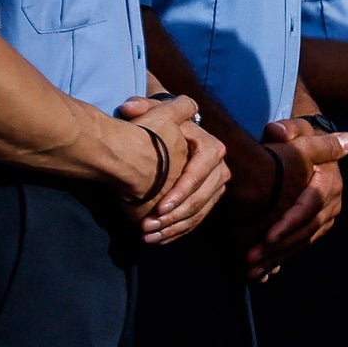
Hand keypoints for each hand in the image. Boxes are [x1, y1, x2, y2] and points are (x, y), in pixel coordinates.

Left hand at [116, 96, 227, 242]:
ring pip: (201, 210)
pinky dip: (179, 231)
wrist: (163, 142)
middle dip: (179, 214)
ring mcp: (214, 185)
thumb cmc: (156, 127)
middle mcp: (219, 167)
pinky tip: (158, 239)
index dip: (184, 189)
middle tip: (153, 225)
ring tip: (151, 236)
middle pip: (204, 196)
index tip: (160, 206)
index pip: (204, 169)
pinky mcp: (207, 199)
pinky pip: (197, 219)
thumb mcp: (151, 113)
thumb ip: (141, 107)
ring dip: (176, 226)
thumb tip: (129, 107)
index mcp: (210, 146)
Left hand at [243, 118, 347, 279]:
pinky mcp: (318, 225)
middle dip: (279, 248)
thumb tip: (278, 131)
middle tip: (250, 260)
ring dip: (277, 258)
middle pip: (307, 229)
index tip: (266, 237)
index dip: (289, 223)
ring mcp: (327, 214)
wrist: (308, 147)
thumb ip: (287, 130)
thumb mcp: (295, 130)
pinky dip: (282, 259)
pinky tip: (262, 274)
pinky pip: (301, 245)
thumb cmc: (296, 139)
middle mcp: (333, 199)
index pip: (310, 206)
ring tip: (251, 272)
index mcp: (329, 179)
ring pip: (303, 241)